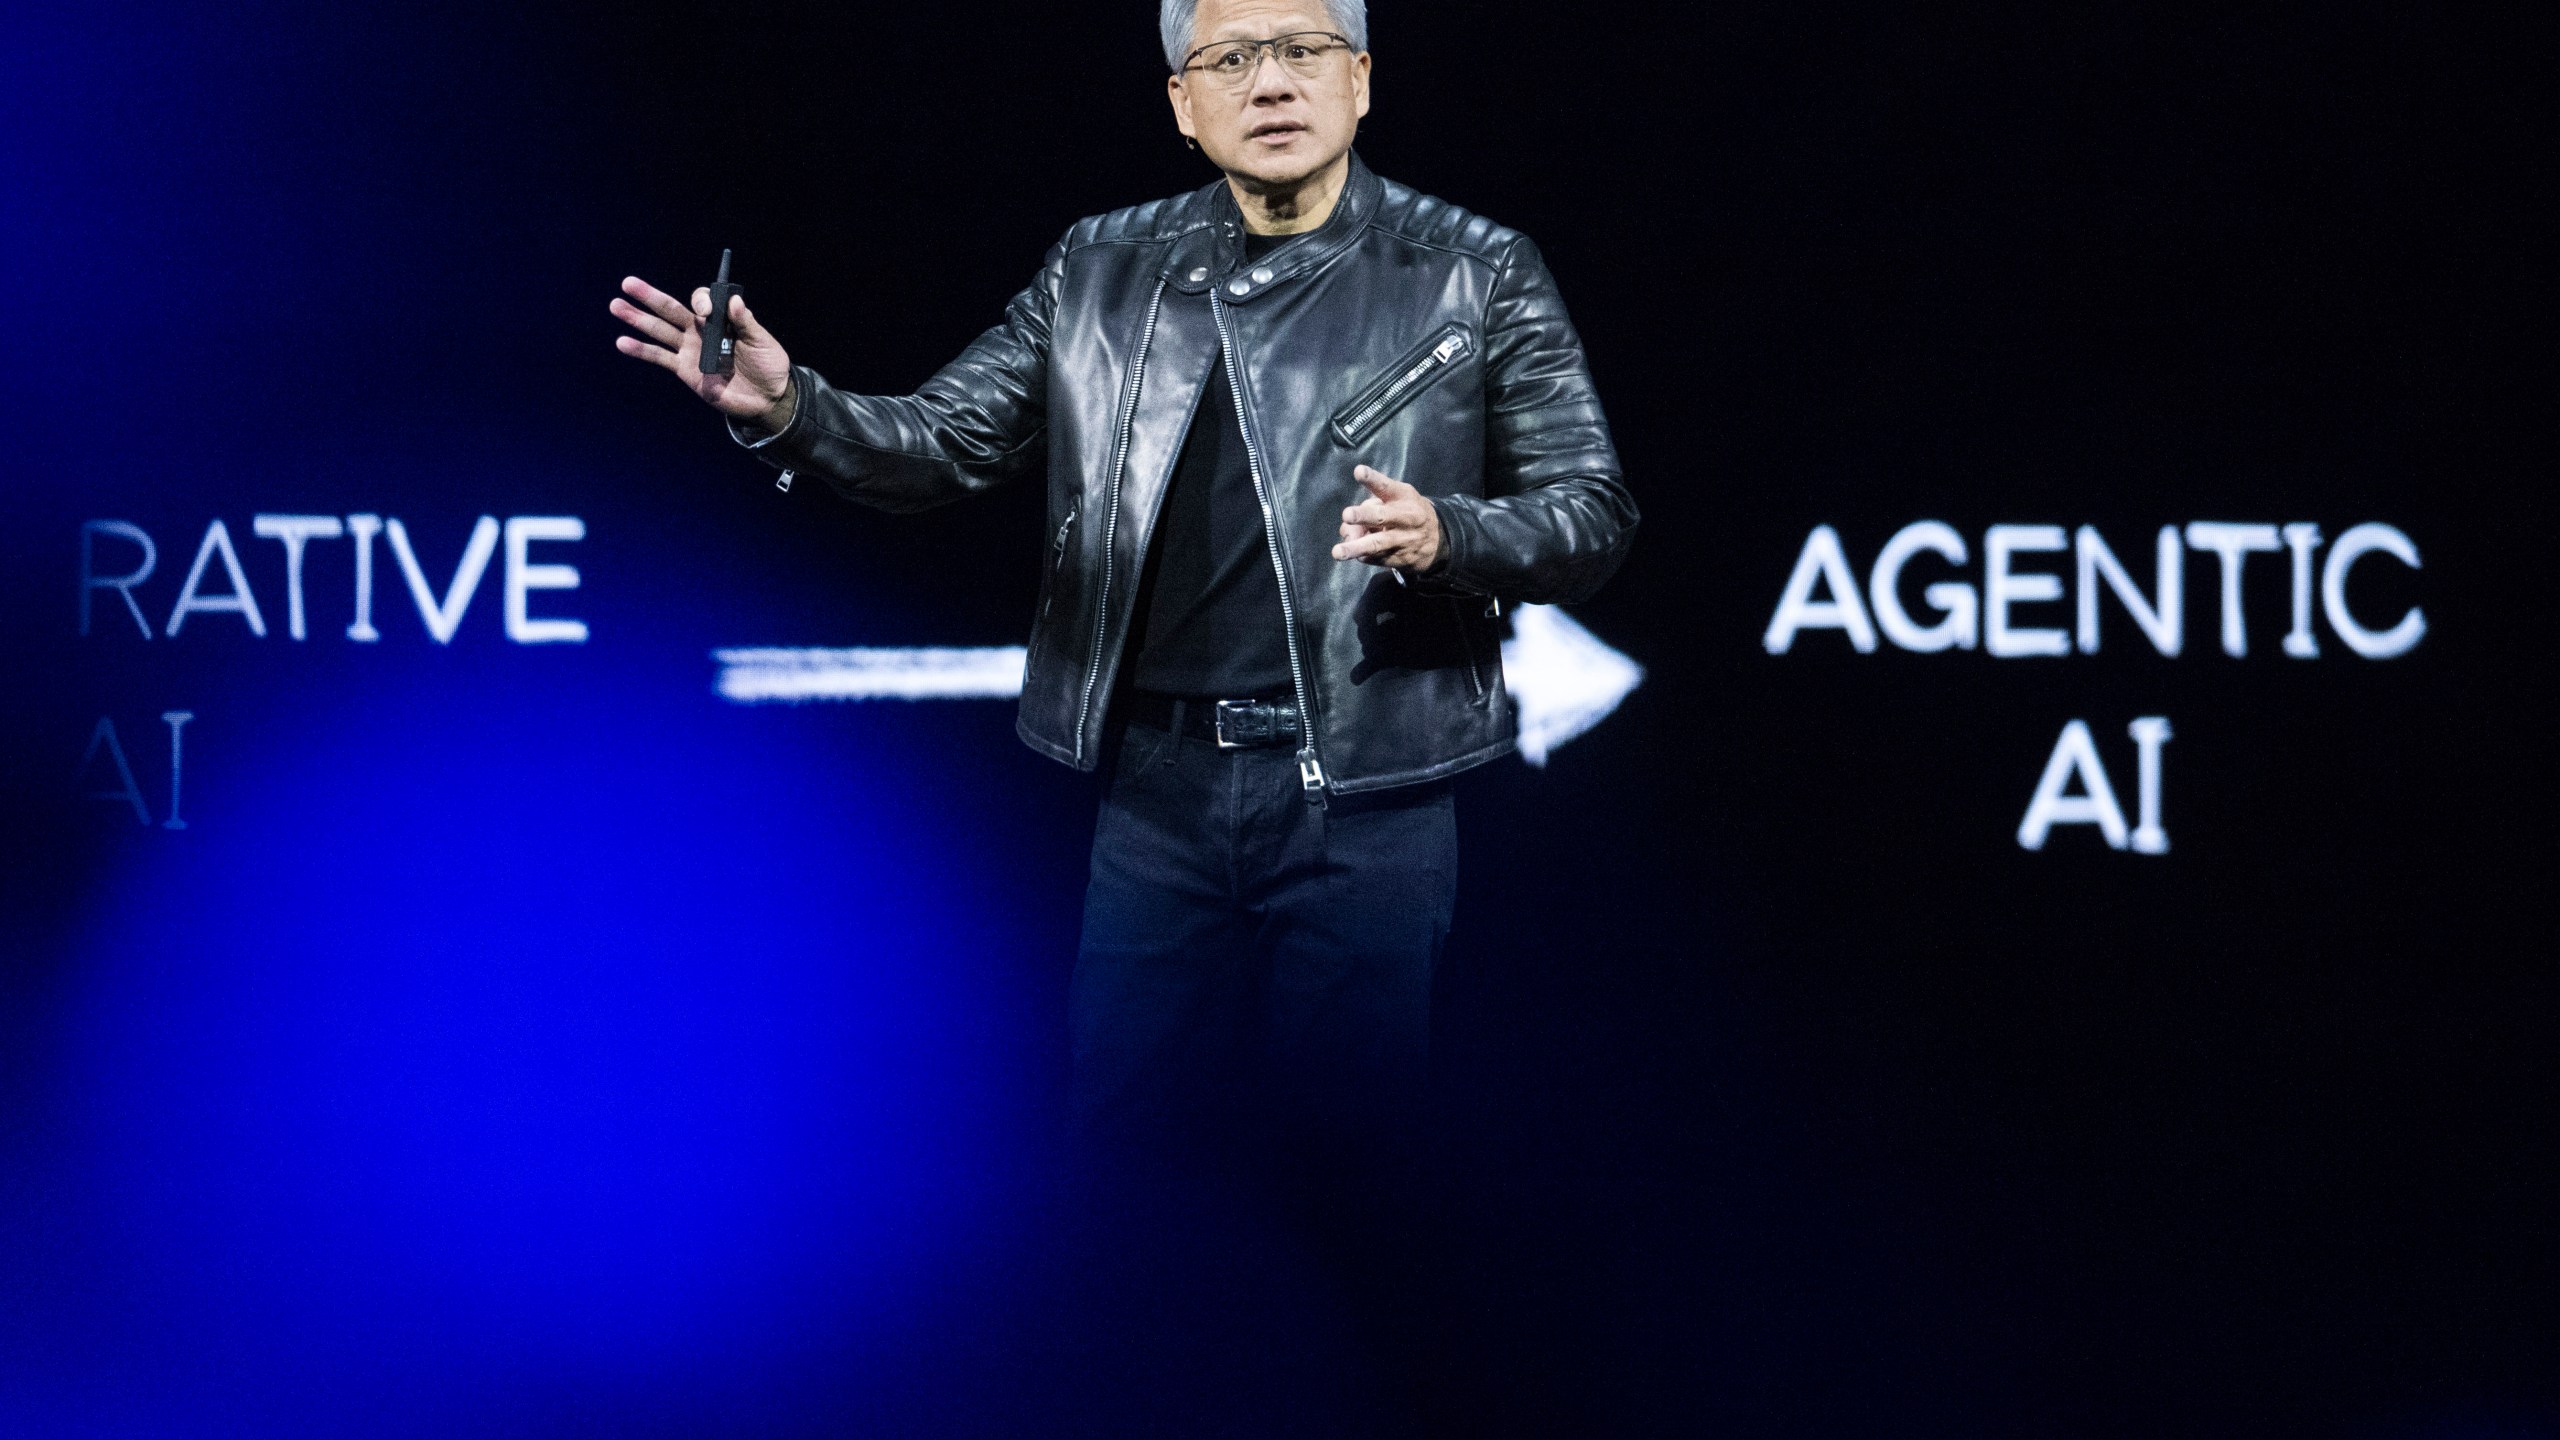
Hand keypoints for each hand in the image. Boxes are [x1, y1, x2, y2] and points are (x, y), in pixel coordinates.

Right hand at [609, 276, 795, 427]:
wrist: (767, 398)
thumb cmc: (768, 365)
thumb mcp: (762, 341)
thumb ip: (746, 322)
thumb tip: (733, 301)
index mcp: (720, 320)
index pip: (701, 301)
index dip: (700, 301)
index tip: (704, 312)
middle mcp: (700, 331)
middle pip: (671, 310)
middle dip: (649, 296)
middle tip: (628, 283)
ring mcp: (690, 350)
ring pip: (659, 330)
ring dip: (637, 319)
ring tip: (616, 306)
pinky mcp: (685, 370)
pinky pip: (660, 358)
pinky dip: (641, 350)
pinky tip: (622, 342)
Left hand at [1332, 466, 1443, 573]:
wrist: (1437, 539)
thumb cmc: (1407, 511)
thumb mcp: (1399, 498)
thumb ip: (1373, 504)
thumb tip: (1348, 525)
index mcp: (1403, 497)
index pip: (1386, 486)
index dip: (1372, 479)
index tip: (1359, 471)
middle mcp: (1404, 518)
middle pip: (1382, 516)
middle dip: (1364, 515)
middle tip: (1347, 515)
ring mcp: (1401, 540)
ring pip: (1376, 544)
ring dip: (1355, 548)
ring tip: (1337, 552)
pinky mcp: (1398, 558)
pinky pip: (1373, 557)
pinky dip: (1359, 553)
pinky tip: (1355, 550)